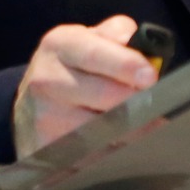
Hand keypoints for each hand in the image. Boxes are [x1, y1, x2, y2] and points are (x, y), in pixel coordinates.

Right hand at [13, 14, 158, 156]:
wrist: (32, 104)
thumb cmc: (72, 67)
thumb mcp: (88, 39)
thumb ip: (117, 34)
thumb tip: (140, 44)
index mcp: (60, 45)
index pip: (95, 54)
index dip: (126, 65)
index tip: (151, 76)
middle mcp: (46, 80)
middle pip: (103, 96)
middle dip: (136, 100)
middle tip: (157, 102)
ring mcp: (44, 118)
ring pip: (101, 129)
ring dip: (130, 129)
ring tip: (144, 122)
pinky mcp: (45, 149)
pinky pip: (91, 155)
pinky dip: (112, 149)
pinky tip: (122, 141)